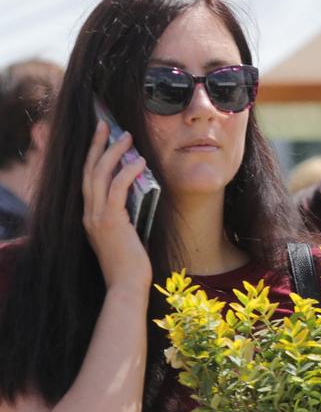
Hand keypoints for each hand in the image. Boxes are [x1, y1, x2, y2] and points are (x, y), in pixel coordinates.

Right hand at [81, 120, 152, 293]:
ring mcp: (96, 217)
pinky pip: (117, 190)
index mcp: (89, 216)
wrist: (125, 287)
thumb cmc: (130, 266)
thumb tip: (141, 196)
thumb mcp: (125, 236)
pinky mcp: (110, 222)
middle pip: (89, 171)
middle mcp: (88, 214)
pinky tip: (139, 162)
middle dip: (97, 145)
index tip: (101, 139)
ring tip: (126, 137)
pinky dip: (128, 173)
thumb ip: (126, 216)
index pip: (88, 180)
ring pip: (100, 175)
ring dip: (113, 153)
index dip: (93, 157)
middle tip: (106, 125)